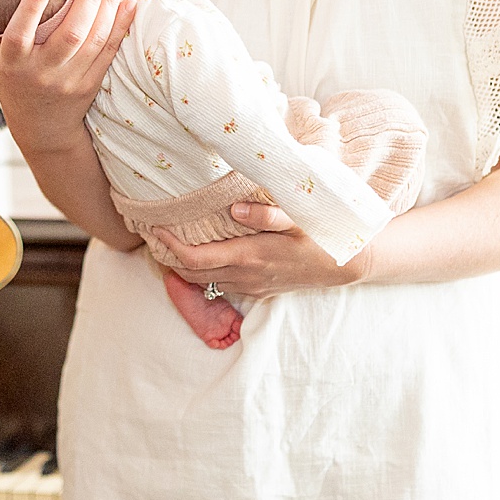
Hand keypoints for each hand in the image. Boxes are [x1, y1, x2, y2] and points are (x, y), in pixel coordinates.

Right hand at [0, 0, 135, 155]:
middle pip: (69, 36)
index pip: (19, 36)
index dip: (30, 10)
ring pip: (94, 41)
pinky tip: (130, 2)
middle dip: (87, 1)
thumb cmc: (11, 83)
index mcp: (13, 63)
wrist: (41, 129)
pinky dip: (122, 26)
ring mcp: (70, 80)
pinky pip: (110, 52)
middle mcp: (42, 73)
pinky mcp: (92, 84)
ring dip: (109, 8)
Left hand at [152, 202, 371, 298]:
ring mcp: (250, 286)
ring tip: (171, 240)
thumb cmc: (320, 236)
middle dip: (168, 255)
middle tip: (155, 231)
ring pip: (202, 282)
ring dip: (183, 265)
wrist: (344, 265)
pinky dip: (202, 272)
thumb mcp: (297, 219)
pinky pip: (219, 285)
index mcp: (249, 256)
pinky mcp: (257, 290)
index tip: (156, 226)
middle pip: (190, 273)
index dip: (170, 245)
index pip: (194, 258)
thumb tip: (234, 208)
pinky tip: (201, 253)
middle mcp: (245, 276)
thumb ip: (266, 214)